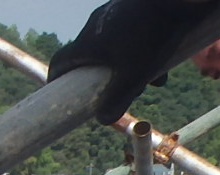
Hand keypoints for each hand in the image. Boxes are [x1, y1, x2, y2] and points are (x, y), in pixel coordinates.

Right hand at [48, 0, 219, 123]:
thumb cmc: (152, 35)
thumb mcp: (134, 76)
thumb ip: (116, 100)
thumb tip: (103, 119)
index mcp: (87, 42)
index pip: (60, 62)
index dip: (56, 79)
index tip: (59, 92)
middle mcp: (96, 25)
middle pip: (90, 56)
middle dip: (103, 77)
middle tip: (119, 92)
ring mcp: (115, 14)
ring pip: (114, 46)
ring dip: (127, 66)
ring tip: (150, 81)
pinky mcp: (134, 7)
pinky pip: (131, 33)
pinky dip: (141, 49)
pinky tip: (163, 59)